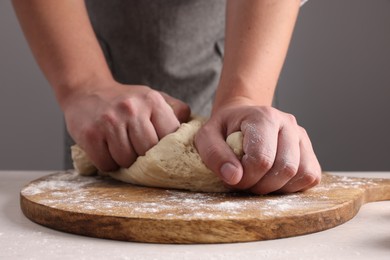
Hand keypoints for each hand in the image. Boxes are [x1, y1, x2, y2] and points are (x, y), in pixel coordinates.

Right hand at [63, 80, 189, 171]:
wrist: (87, 91)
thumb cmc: (126, 100)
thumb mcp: (153, 97)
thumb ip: (176, 111)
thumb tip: (193, 132)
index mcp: (152, 100)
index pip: (169, 137)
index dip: (164, 148)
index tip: (158, 149)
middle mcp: (131, 108)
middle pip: (148, 152)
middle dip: (144, 157)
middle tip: (137, 151)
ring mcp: (109, 121)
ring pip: (126, 161)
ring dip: (125, 162)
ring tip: (121, 148)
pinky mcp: (89, 134)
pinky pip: (106, 164)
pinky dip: (108, 163)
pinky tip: (107, 150)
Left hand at [195, 99, 320, 193]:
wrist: (242, 120)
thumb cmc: (224, 129)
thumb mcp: (206, 136)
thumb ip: (214, 154)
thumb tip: (234, 177)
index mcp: (263, 116)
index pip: (262, 159)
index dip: (246, 177)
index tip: (232, 177)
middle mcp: (288, 123)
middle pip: (285, 169)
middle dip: (261, 185)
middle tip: (244, 182)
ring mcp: (302, 137)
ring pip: (302, 174)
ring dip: (277, 188)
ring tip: (258, 180)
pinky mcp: (309, 152)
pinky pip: (311, 177)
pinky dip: (292, 187)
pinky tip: (273, 180)